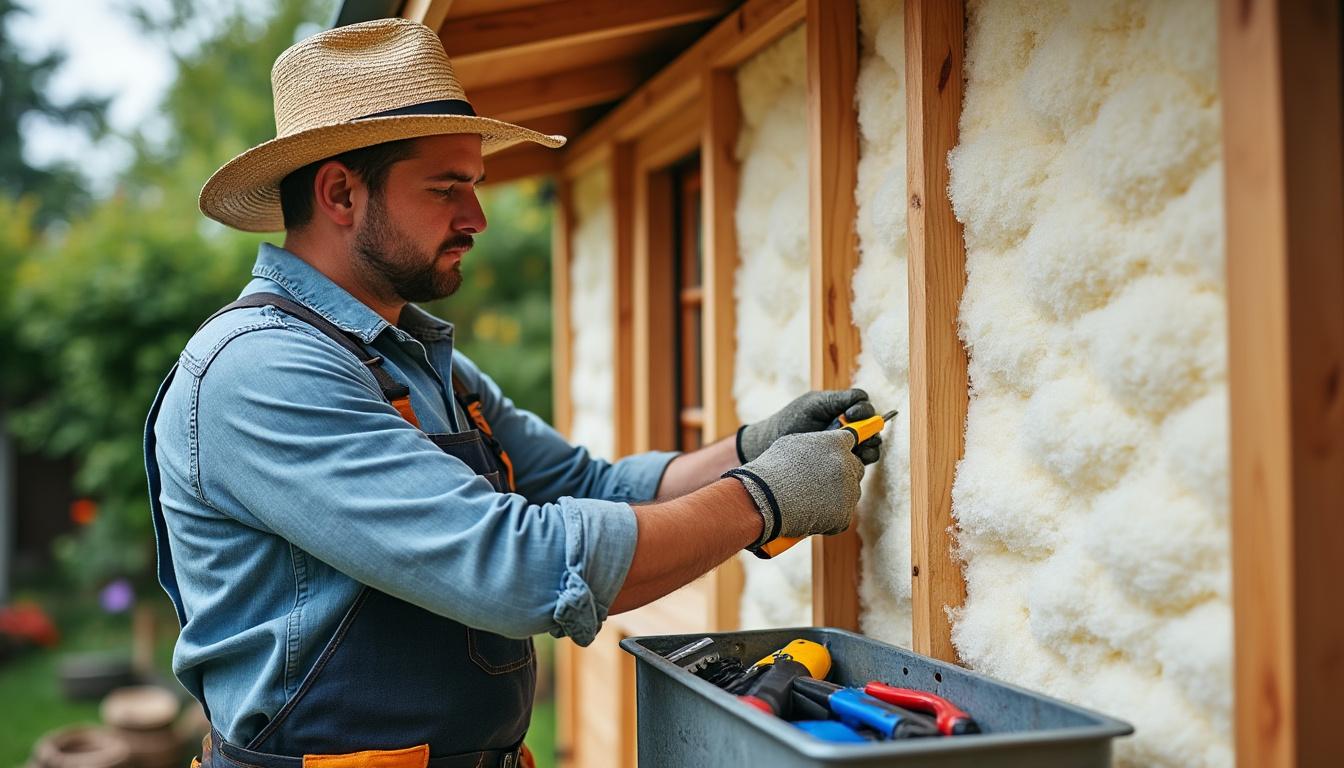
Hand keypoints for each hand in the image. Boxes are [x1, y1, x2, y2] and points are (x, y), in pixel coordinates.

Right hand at [723, 430, 864, 548]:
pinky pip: (842, 516)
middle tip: (822, 481)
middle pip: (856, 467)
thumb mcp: (792, 444)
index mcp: (835, 443)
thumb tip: (821, 447)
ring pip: (851, 492)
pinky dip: (829, 518)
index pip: (850, 441)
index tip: (834, 456)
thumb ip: (814, 444)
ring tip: (811, 500)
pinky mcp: (845, 515)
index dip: (841, 449)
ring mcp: (848, 491)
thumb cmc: (772, 470)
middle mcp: (846, 465)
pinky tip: (810, 515)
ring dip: (838, 496)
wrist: (765, 500)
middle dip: (843, 473)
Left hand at [737, 388, 882, 464]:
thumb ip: (837, 400)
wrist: (770, 444)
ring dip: (870, 446)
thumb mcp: (812, 404)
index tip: (851, 413)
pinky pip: (860, 462)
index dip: (862, 409)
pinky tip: (850, 459)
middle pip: (872, 426)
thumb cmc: (790, 420)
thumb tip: (861, 399)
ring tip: (857, 448)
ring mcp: (845, 445)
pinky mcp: (841, 463)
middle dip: (869, 429)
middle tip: (858, 433)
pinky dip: (861, 460)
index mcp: (840, 408)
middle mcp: (846, 426)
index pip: (863, 405)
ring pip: (871, 445)